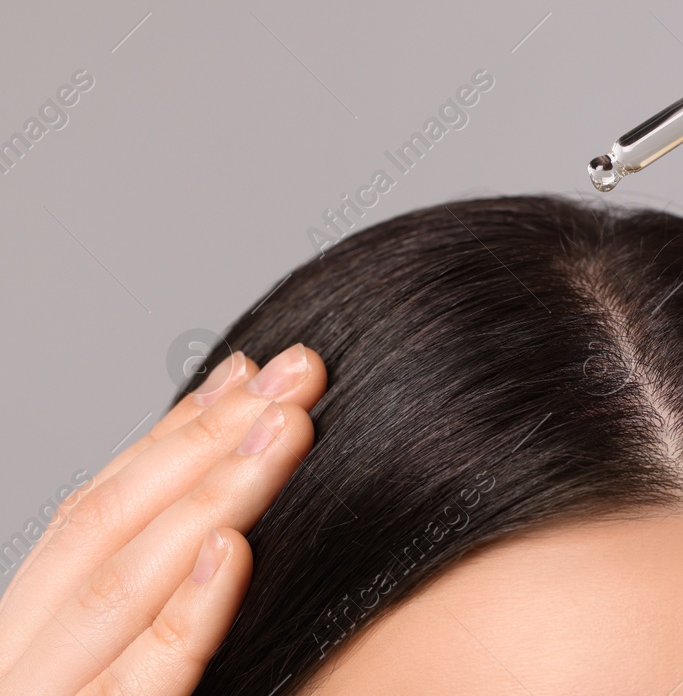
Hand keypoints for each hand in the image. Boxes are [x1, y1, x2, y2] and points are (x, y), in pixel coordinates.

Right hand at [0, 345, 325, 694]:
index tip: (252, 373)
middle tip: (299, 376)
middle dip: (209, 439)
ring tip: (287, 429)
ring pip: (121, 585)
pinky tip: (232, 549)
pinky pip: (135, 680)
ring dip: (214, 495)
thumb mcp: (113, 664)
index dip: (175, 435)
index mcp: (26, 636)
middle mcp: (20, 662)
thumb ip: (152, 595)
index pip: (95, 511)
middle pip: (108, 526)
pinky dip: (185, 610)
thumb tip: (229, 497)